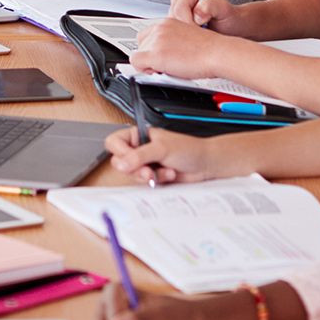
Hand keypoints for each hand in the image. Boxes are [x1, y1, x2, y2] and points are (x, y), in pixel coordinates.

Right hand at [104, 122, 218, 185]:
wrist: (205, 165)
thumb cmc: (188, 149)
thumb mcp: (162, 148)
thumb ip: (140, 155)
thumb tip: (122, 163)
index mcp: (138, 136)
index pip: (114, 142)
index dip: (119, 152)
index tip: (128, 160)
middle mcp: (139, 149)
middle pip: (120, 162)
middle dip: (135, 169)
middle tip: (148, 171)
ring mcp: (145, 164)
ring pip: (131, 175)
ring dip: (149, 176)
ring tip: (164, 171)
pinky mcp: (152, 177)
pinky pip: (143, 184)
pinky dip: (157, 181)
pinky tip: (168, 175)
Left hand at [130, 18, 234, 79]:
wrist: (218, 53)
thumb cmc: (210, 49)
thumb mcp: (188, 38)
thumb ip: (173, 41)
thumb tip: (165, 53)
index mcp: (168, 22)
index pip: (148, 34)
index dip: (152, 48)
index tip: (161, 56)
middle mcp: (160, 28)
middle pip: (141, 43)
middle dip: (149, 55)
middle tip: (164, 64)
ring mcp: (157, 40)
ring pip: (138, 53)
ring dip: (148, 63)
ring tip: (165, 68)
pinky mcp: (156, 54)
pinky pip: (136, 62)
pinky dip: (143, 69)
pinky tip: (158, 72)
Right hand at [167, 0, 244, 31]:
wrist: (230, 25)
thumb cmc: (228, 16)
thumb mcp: (223, 9)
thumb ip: (210, 6)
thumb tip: (196, 14)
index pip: (180, 8)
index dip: (189, 22)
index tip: (201, 31)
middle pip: (174, 17)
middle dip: (187, 29)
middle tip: (202, 34)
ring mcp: (176, 10)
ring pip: (171, 25)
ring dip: (185, 33)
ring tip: (201, 32)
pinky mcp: (175, 21)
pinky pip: (173, 31)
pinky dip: (183, 36)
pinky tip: (196, 35)